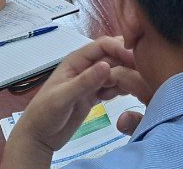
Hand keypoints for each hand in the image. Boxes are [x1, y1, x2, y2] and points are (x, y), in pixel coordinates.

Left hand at [7, 37, 148, 157]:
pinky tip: (128, 93)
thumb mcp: (63, 98)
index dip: (120, 48)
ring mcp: (91, 81)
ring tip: (139, 84)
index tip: (136, 59)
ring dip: (127, 75)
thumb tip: (107, 66)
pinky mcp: (95, 94)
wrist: (38, 137)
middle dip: (127, 61)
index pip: (103, 45)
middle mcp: (86, 67)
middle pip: (113, 56)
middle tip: (143, 71)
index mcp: (76, 61)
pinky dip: (122, 87)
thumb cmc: (44, 114)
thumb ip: (84, 82)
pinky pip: (113, 85)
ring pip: (116, 70)